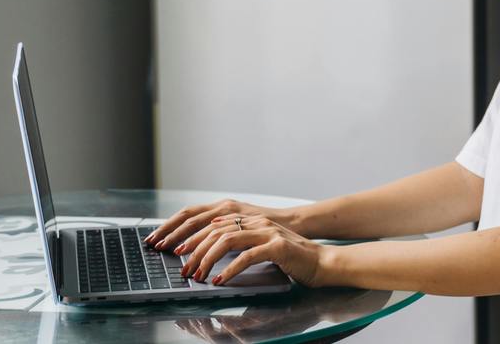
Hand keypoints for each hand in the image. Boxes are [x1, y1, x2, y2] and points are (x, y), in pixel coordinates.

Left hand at [180, 214, 329, 286]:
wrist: (322, 261)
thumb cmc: (292, 258)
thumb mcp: (262, 246)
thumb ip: (242, 243)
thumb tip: (213, 249)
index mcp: (252, 220)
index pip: (214, 224)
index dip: (193, 236)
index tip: (177, 250)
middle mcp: (258, 222)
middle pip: (216, 231)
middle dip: (194, 249)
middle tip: (183, 267)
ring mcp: (268, 233)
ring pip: (227, 241)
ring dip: (208, 259)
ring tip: (198, 275)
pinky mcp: (277, 247)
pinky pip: (247, 256)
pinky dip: (230, 269)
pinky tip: (220, 279)